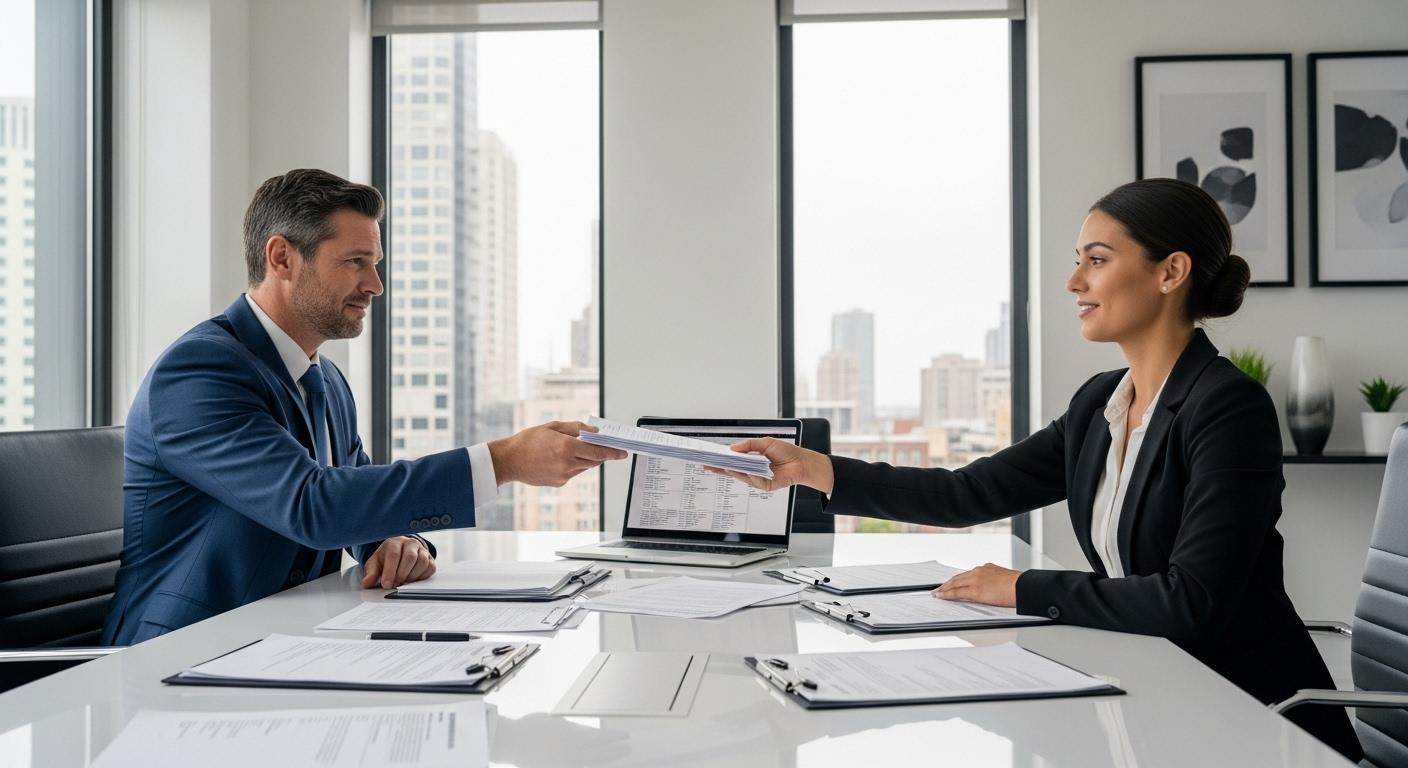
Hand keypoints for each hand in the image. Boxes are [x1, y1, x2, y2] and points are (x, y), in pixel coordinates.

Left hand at [361, 536, 435, 588]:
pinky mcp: (430, 558)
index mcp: (394, 543)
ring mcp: (421, 550)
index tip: (386, 584)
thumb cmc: (386, 558)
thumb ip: (370, 573)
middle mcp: (410, 544)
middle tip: (395, 585)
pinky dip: (422, 576)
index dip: (390, 571)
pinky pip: (430, 567)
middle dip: (402, 574)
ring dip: (412, 576)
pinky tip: (413, 580)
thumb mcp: (375, 564)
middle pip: (410, 557)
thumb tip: (366, 584)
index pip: (394, 555)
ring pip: (422, 562)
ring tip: (404, 583)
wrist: (399, 552)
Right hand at [488, 421, 626, 487]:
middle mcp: (567, 463)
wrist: (509, 460)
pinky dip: (573, 465)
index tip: (623, 453)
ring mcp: (563, 475)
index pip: (598, 451)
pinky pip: (573, 473)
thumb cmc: (528, 440)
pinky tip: (560, 458)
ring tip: (574, 449)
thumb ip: (576, 428)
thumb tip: (594, 431)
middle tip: (605, 448)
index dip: (613, 452)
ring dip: (586, 459)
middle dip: (601, 454)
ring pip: (584, 467)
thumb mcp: (552, 426)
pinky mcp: (559, 483)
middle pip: (594, 460)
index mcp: (567, 447)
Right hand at [702, 438, 833, 494]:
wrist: (802, 462)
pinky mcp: (765, 486)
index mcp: (751, 458)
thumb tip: (733, 448)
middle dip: (720, 468)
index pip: (733, 460)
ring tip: (725, 467)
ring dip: (734, 472)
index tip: (710, 457)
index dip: (722, 459)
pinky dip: (752, 477)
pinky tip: (751, 472)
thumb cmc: (786, 451)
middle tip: (708, 466)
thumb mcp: (765, 443)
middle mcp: (753, 469)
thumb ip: (749, 444)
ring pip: (742, 477)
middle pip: (733, 470)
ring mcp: (758, 478)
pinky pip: (755, 482)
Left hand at [933, 563, 1019, 606]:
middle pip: (958, 577)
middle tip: (940, 588)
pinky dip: (948, 594)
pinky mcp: (975, 591)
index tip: (953, 582)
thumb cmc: (1019, 585)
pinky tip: (942, 596)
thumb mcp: (1005, 578)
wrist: (1022, 586)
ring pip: (955, 583)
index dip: (958, 579)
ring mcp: (976, 580)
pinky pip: (957, 592)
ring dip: (945, 588)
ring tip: (938, 593)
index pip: (968, 574)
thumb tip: (994, 586)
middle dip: (948, 583)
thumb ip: (996, 580)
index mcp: (987, 569)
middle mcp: (979, 572)